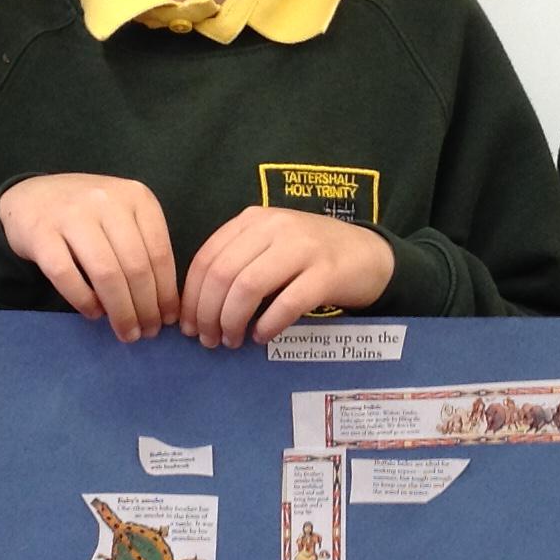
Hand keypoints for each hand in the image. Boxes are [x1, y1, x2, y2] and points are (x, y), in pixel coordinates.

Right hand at [0, 174, 177, 340]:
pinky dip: (84, 300)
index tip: (168, 319)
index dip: (167, 292)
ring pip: (106, 274)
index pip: (159, 253)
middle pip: (135, 267)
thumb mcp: (123, 217)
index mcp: (136, 196)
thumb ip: (144, 247)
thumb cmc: (87, 215)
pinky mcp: (41, 233)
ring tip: (126, 332)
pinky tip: (94, 313)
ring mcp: (71, 215)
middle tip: (147, 332)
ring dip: (120, 311)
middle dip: (146, 308)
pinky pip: (67, 276)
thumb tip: (166, 303)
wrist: (30, 198)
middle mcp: (106, 201)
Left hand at [181, 207, 395, 347]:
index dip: (191, 297)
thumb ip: (238, 262)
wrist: (370, 255)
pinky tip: (262, 337)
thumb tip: (199, 307)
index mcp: (254, 219)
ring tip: (232, 340)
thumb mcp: (271, 246)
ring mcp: (303, 247)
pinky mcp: (327, 273)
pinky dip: (268, 325)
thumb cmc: (312, 257)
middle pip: (223, 274)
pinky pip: (287, 303)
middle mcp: (275, 226)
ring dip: (232, 321)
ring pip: (248, 287)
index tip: (188, 326)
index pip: (207, 258)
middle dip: (208, 313)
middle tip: (209, 340)